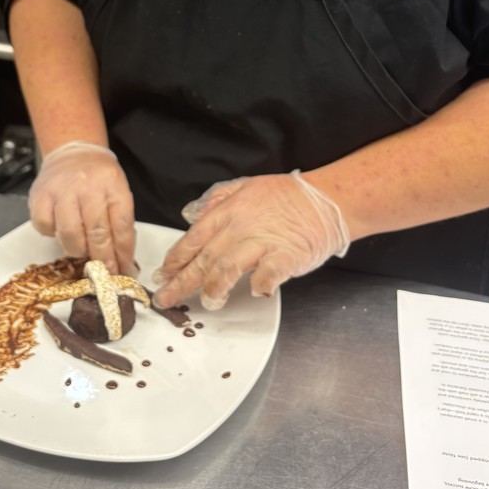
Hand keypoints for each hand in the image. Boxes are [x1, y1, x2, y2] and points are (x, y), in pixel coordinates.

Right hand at [28, 141, 135, 274]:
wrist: (73, 152)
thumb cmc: (98, 177)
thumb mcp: (118, 192)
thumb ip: (120, 223)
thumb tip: (123, 261)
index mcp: (112, 185)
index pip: (121, 225)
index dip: (123, 253)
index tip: (124, 270)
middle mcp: (87, 186)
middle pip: (97, 233)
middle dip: (103, 260)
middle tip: (106, 273)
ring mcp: (62, 190)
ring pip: (69, 234)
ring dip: (78, 250)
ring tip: (82, 249)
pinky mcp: (40, 196)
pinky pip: (45, 227)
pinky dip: (53, 235)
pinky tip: (61, 229)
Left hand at [153, 171, 349, 309]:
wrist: (326, 200)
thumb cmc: (288, 196)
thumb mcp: (245, 187)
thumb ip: (217, 200)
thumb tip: (192, 214)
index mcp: (227, 212)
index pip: (192, 239)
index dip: (175, 260)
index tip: (163, 275)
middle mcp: (239, 228)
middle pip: (202, 259)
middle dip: (180, 282)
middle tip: (165, 298)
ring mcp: (261, 242)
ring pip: (226, 269)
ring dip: (213, 289)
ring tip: (208, 302)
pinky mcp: (284, 257)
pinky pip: (266, 275)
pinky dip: (258, 285)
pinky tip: (254, 291)